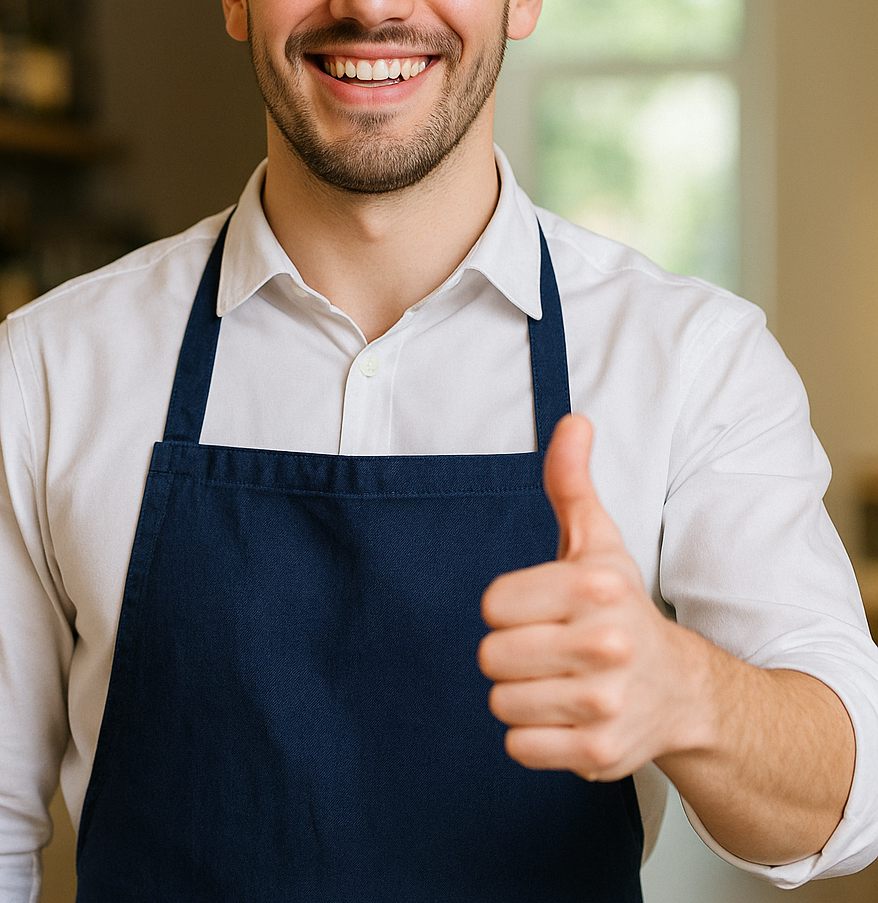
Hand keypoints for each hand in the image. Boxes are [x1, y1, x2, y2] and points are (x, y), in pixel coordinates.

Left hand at [478, 414, 710, 780]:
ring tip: (558, 682)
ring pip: (502, 702)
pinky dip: (534, 736)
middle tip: (547, 650)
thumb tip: (572, 421)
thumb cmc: (621, 606)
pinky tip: (566, 716)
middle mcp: (607, 643)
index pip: (493, 604)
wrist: (682, 691)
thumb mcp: (597, 542)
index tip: (540, 609)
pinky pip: (519, 746)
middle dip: (512, 654)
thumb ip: (571, 483)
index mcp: (597, 585)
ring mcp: (606, 702)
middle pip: (493, 656)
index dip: (509, 608)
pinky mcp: (600, 753)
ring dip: (521, 695)